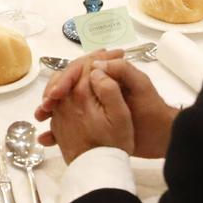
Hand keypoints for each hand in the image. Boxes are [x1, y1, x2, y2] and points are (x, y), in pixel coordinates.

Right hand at [36, 49, 177, 159]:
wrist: (160, 137)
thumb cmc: (151, 108)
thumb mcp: (140, 86)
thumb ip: (122, 71)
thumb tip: (95, 64)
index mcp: (106, 75)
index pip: (78, 70)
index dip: (64, 79)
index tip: (55, 94)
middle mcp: (96, 88)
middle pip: (65, 85)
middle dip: (51, 94)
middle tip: (44, 108)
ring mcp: (92, 107)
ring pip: (63, 104)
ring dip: (49, 110)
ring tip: (41, 120)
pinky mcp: (91, 124)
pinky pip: (68, 124)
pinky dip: (55, 130)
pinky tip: (47, 138)